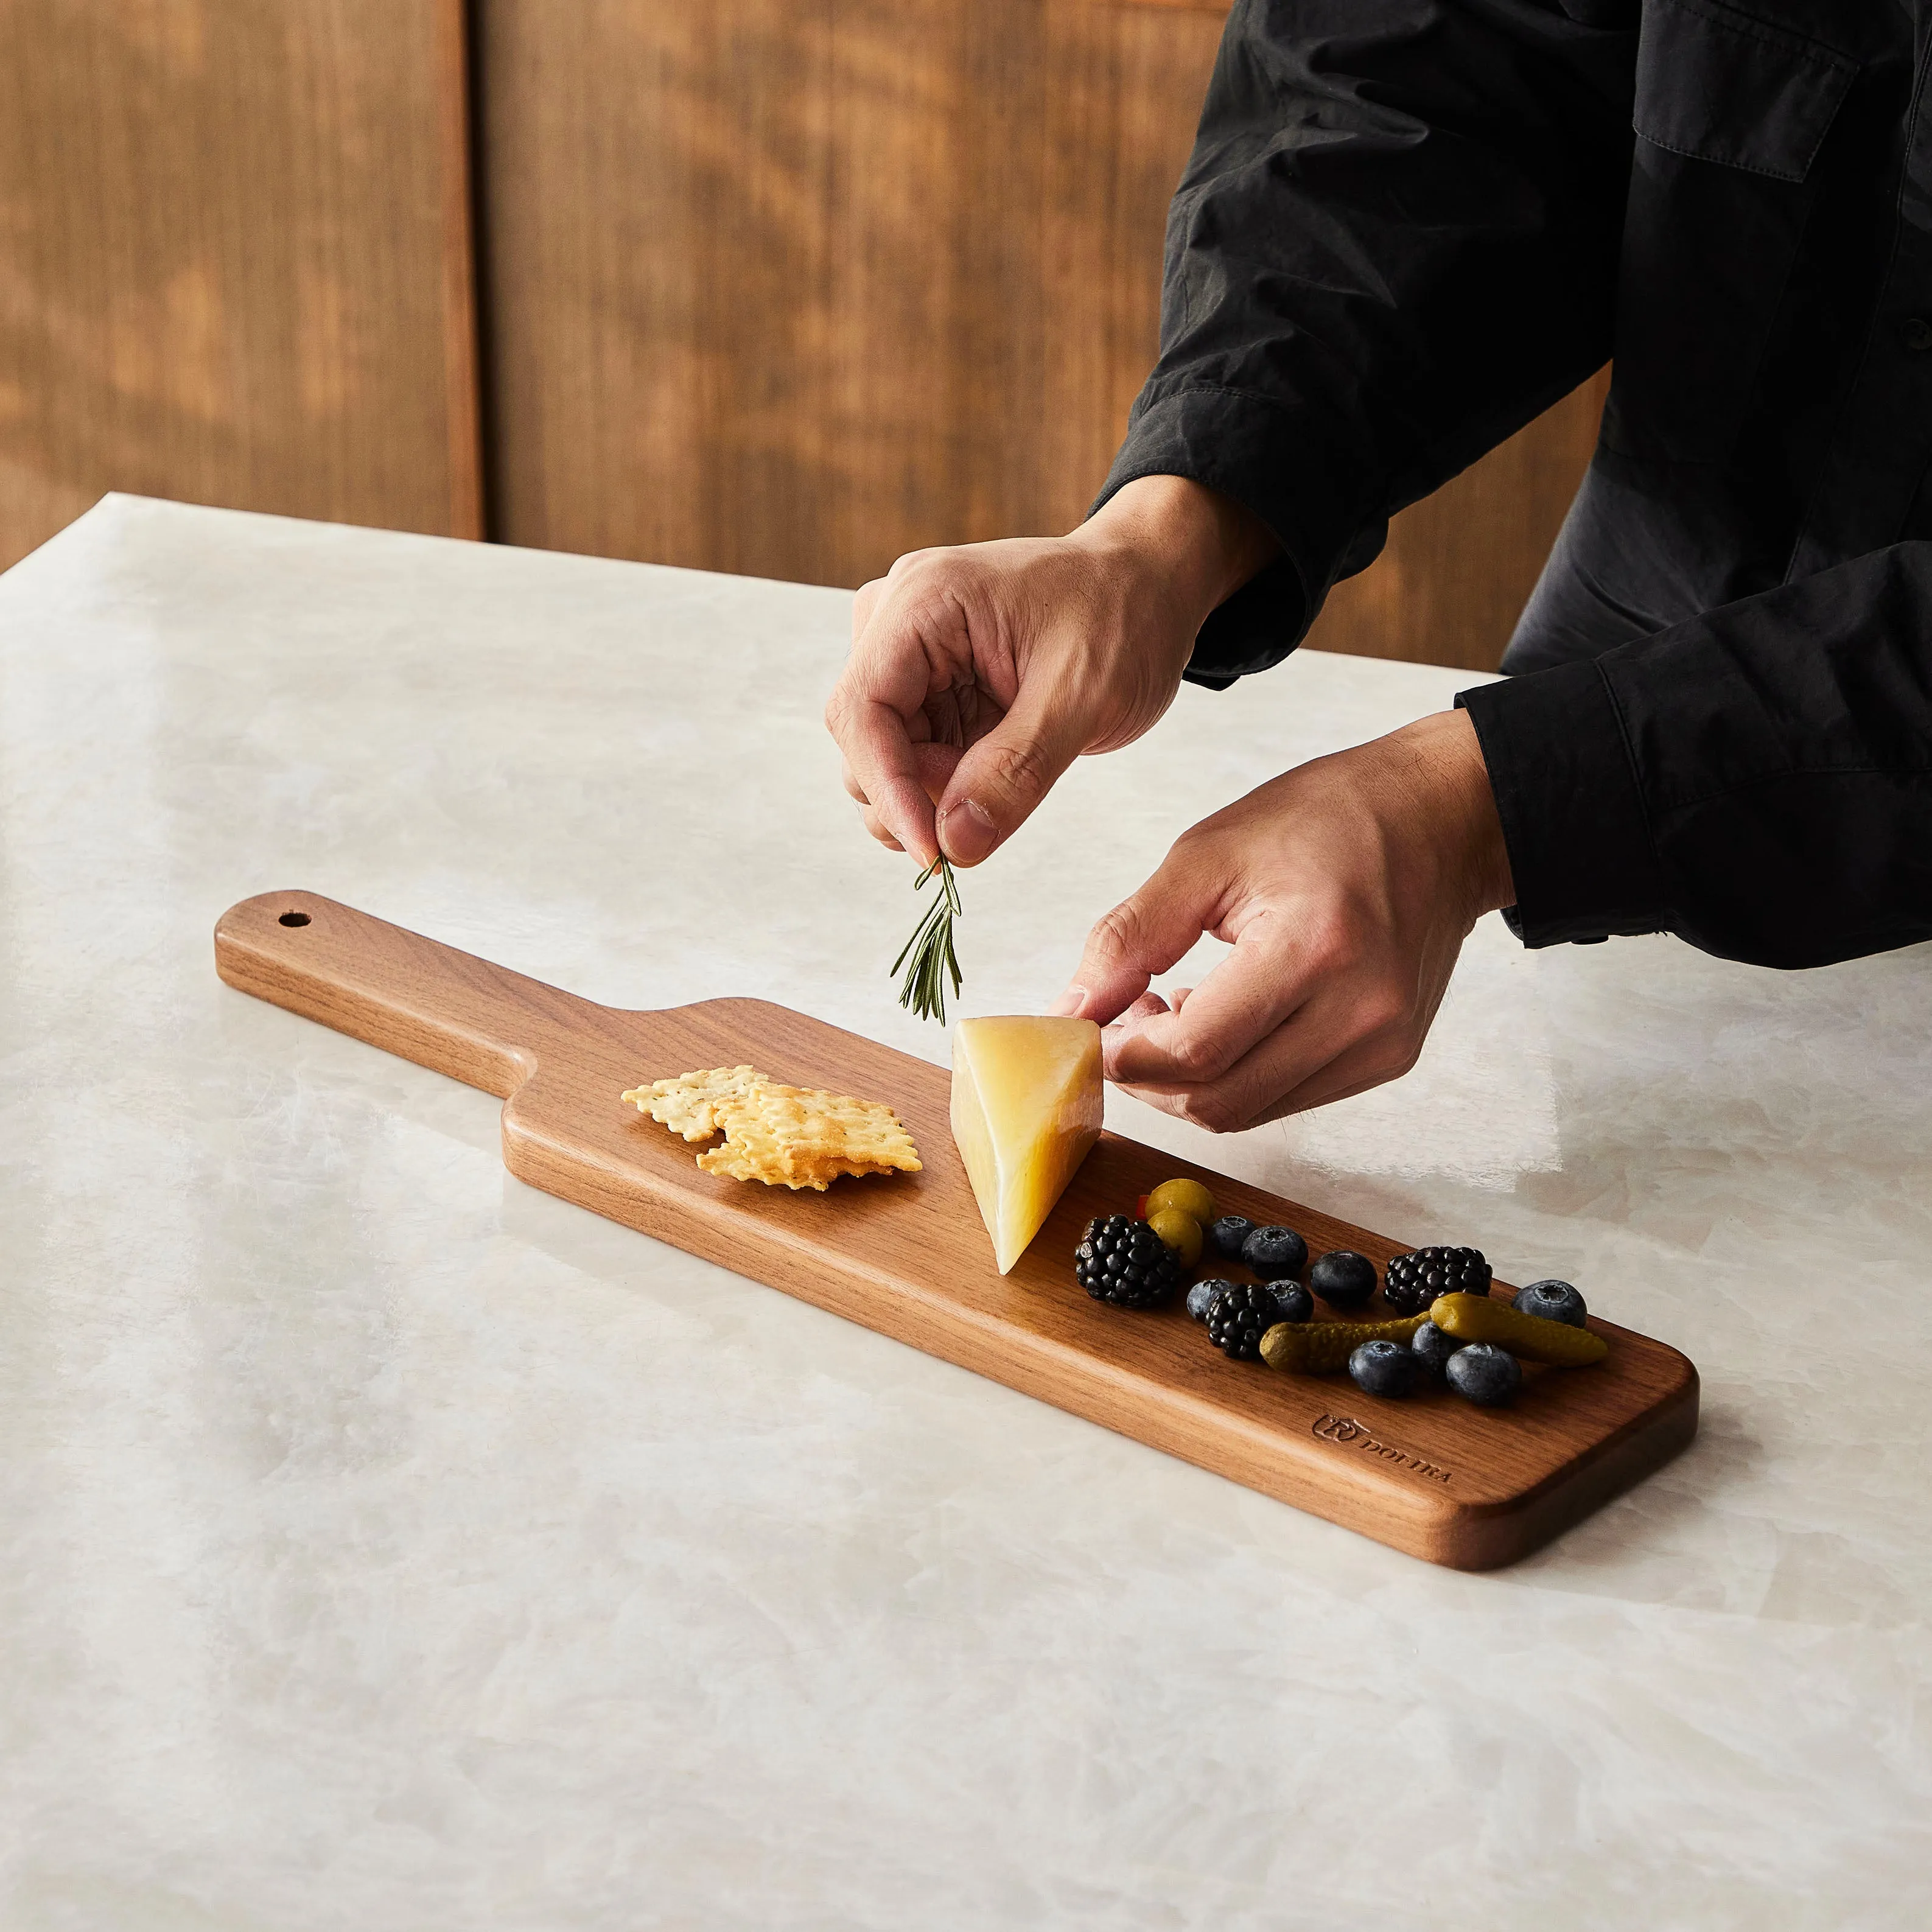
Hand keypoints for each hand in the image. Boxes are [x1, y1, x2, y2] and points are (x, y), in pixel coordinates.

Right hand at [825, 476, 1275, 866]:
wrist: (1149, 585)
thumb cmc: (1124, 615)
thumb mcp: (1085, 696)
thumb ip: (1016, 771)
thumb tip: (954, 845)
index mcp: (924, 601)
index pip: (863, 711)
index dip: (887, 790)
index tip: (931, 852)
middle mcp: (897, 620)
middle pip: (863, 740)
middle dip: (913, 796)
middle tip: (987, 812)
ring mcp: (909, 653)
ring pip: (883, 756)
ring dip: (933, 793)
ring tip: (1008, 776)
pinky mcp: (929, 684)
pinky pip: (914, 755)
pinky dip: (948, 784)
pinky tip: (997, 773)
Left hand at [1053, 710, 1514, 1127]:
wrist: (1442, 819)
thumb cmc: (1330, 819)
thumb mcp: (1208, 853)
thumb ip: (1130, 936)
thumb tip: (1072, 1009)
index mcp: (1317, 947)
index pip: (1197, 1049)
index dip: (1125, 1055)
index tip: (1087, 1029)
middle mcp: (1361, 1011)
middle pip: (1218, 1101)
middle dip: (1148, 1079)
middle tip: (1119, 1023)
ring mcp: (1383, 1044)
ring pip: (1247, 1111)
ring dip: (1187, 1081)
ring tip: (1167, 1013)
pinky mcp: (1389, 1059)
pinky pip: (1284, 1097)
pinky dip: (1234, 1075)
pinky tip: (1221, 1019)